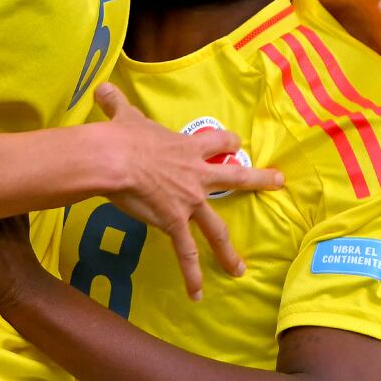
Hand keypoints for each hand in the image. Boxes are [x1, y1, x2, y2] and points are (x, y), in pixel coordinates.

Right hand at [94, 82, 283, 299]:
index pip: (219, 142)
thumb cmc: (121, 136)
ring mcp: (189, 201)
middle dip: (260, 180)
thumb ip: (116, 103)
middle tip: (278, 182)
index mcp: (188, 148)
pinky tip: (197, 294)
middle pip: (236, 178)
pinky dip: (191, 275)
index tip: (235, 145)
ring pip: (216, 229)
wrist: (115, 158)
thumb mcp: (123, 115)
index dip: (228, 143)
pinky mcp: (174, 222)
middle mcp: (196, 175)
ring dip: (228, 251)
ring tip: (240, 269)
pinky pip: (186, 253)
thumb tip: (103, 87)